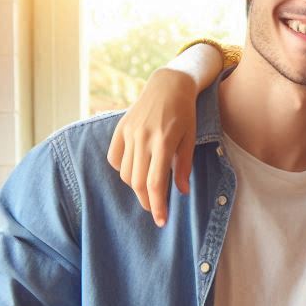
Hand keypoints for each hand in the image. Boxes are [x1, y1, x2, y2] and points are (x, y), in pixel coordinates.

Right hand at [106, 68, 198, 226]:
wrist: (168, 85)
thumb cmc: (184, 113)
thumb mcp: (191, 138)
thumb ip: (184, 166)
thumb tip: (181, 192)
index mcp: (164, 142)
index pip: (156, 183)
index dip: (158, 205)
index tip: (161, 221)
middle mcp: (142, 138)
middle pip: (137, 182)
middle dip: (146, 201)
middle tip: (156, 208)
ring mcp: (128, 133)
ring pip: (125, 173)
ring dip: (135, 187)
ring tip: (148, 189)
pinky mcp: (120, 129)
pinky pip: (114, 159)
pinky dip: (122, 170)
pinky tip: (135, 171)